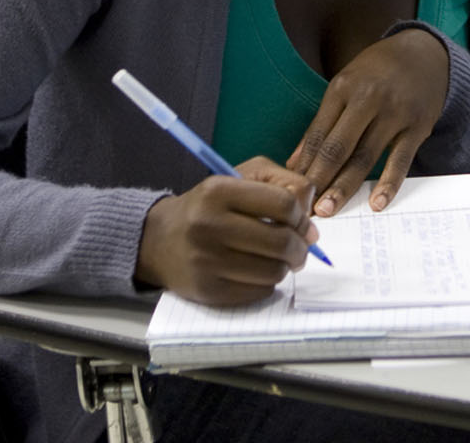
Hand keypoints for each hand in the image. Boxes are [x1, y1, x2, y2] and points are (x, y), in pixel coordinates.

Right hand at [133, 156, 320, 304]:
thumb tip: (310, 221)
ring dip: (285, 266)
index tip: (304, 224)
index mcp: (218, 191)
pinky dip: (267, 283)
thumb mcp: (239, 176)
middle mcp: (208, 226)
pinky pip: (258, 292)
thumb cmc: (208, 206)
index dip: (303, 216)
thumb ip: (282, 182)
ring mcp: (206, 262)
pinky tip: (257, 271)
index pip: (283, 203)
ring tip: (278, 259)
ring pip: (273, 271)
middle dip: (301, 247)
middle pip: (281, 241)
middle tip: (301, 248)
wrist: (158, 240)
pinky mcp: (207, 291)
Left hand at [288, 27, 449, 216]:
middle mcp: (368, 99)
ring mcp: (395, 113)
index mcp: (343, 88)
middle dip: (319, 180)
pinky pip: (401, 159)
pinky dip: (389, 183)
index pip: (317, 134)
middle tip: (304, 208)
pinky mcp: (418, 126)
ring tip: (328, 210)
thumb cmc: (376, 74)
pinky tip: (377, 203)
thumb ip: (322, 123)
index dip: (303, 165)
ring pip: (365, 156)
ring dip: (345, 187)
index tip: (292, 191)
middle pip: (338, 147)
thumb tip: (295, 163)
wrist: (424, 54)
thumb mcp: (344, 86)